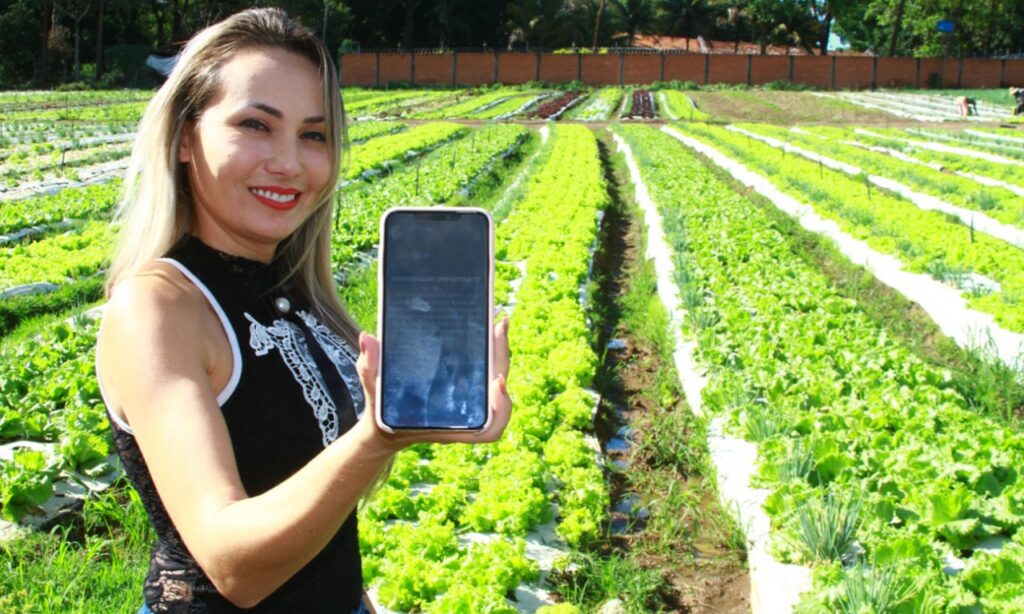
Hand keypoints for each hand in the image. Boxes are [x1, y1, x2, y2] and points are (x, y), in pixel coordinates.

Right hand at [354, 317, 511, 450]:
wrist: (386, 427)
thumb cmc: (382, 412)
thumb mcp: (373, 392)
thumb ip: (370, 369)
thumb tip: (368, 339)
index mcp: (452, 427)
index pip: (490, 428)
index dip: (501, 408)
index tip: (498, 381)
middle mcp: (466, 415)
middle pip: (498, 393)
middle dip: (501, 359)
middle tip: (499, 327)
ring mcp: (469, 401)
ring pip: (496, 378)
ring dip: (500, 351)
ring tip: (498, 322)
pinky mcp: (466, 386)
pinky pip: (487, 371)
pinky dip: (491, 351)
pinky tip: (489, 328)